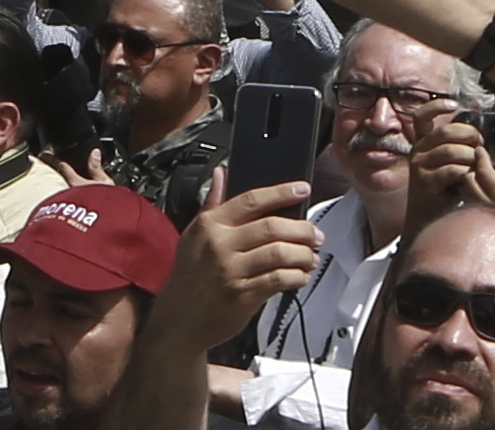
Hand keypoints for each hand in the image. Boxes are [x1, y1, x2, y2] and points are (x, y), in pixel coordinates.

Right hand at [145, 179, 323, 365]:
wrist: (178, 321)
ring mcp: (231, 271)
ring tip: (312, 256)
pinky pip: (277, 280)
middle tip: (316, 234)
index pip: (252, 200)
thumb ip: (212, 203)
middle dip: (302, 229)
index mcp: (210, 226)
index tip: (303, 189)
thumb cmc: (189, 276)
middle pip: (272, 227)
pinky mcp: (242, 295)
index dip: (281, 192)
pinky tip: (301, 275)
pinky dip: (296, 276)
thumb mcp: (194, 236)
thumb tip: (221, 173)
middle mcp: (220, 245)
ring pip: (279, 253)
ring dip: (303, 254)